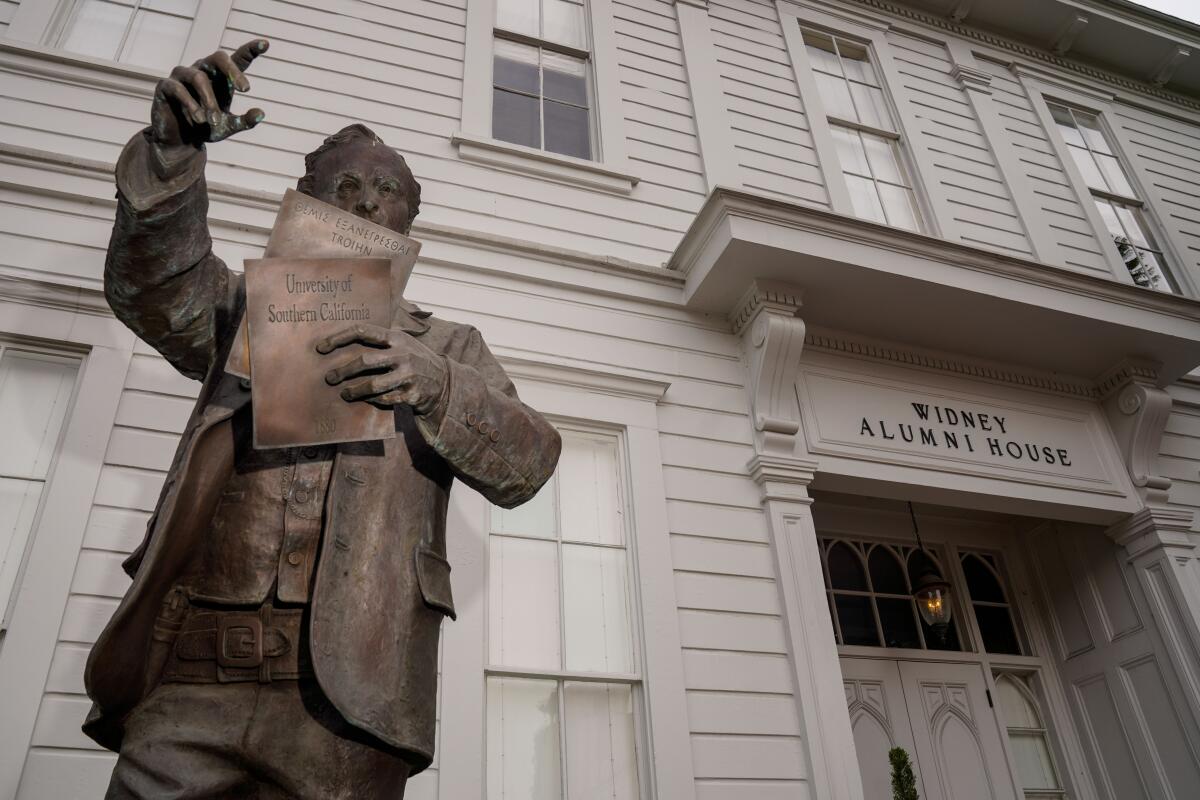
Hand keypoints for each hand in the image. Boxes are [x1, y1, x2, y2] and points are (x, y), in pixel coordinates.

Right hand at [151, 39, 269, 147]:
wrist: (180, 141)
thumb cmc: (206, 128)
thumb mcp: (228, 127)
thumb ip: (245, 121)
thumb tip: (261, 113)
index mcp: (221, 78)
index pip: (237, 59)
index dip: (250, 50)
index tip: (265, 44)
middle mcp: (203, 71)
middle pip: (218, 57)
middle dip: (233, 70)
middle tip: (245, 89)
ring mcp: (183, 76)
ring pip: (199, 78)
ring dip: (209, 100)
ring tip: (213, 120)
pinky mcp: (165, 86)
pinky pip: (179, 89)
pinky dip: (191, 105)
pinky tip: (199, 119)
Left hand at [318, 324, 447, 413]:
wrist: (443, 382)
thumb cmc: (415, 360)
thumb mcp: (403, 343)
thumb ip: (381, 340)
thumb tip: (343, 340)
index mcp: (396, 338)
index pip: (363, 331)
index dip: (339, 338)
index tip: (322, 348)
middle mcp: (403, 354)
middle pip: (365, 361)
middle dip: (343, 371)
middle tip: (329, 378)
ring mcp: (408, 374)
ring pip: (373, 384)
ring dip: (354, 391)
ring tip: (344, 394)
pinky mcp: (412, 393)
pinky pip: (385, 399)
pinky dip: (373, 400)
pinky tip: (366, 400)